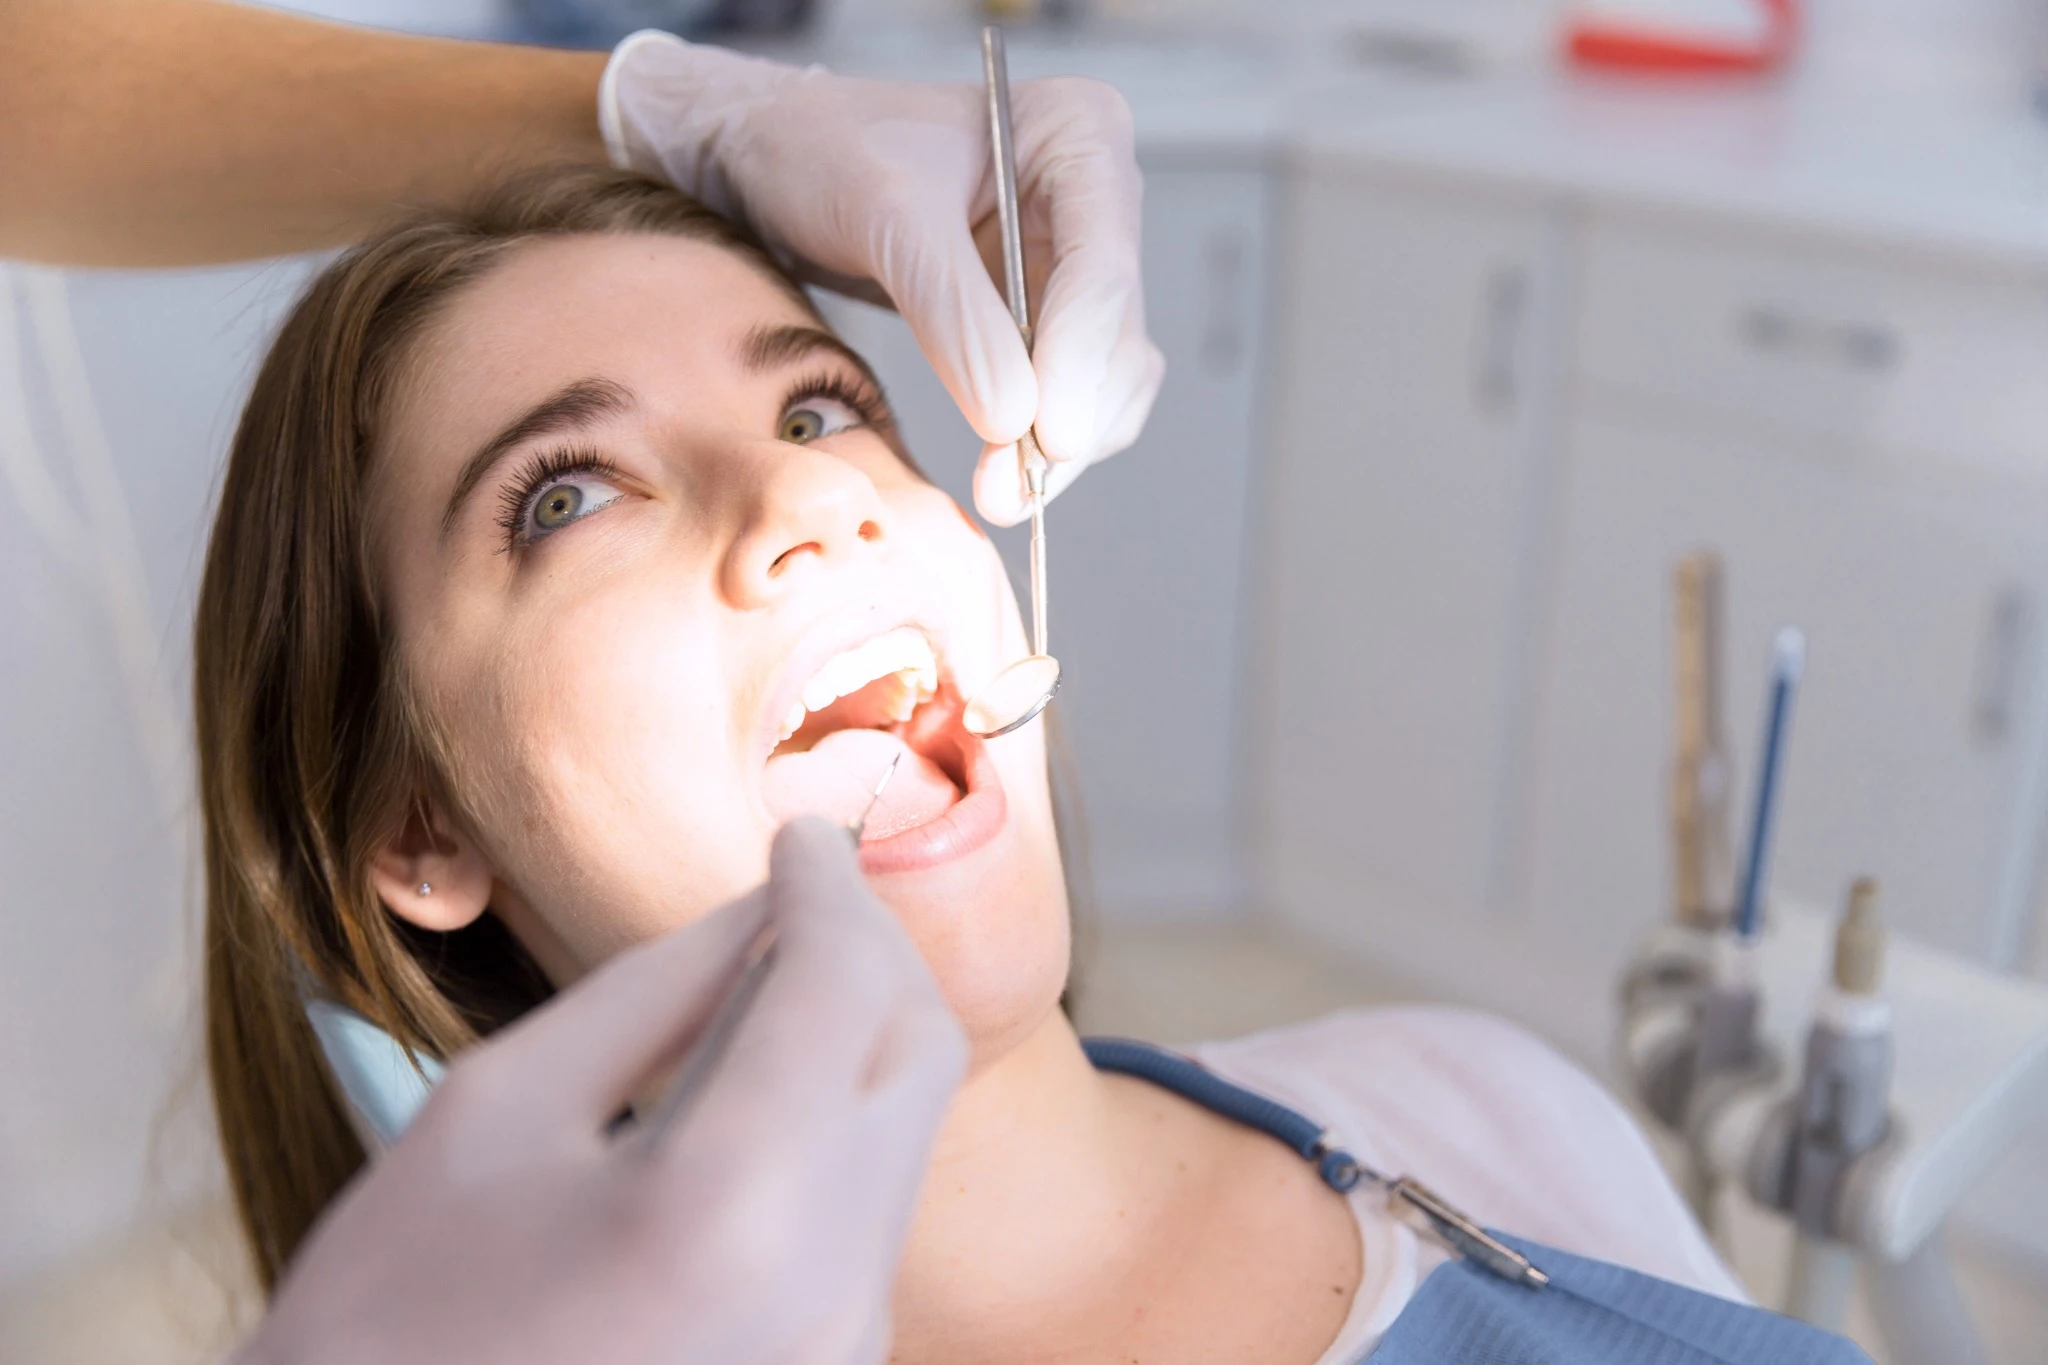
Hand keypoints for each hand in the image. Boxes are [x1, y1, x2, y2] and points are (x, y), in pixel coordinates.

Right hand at [239, 819, 964, 1364]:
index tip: (800, 837)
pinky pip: (871, 1203)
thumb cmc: (392, 1314)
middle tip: (801, 892)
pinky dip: (838, 1116)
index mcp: (731, 1204)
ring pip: (904, 1126)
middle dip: (869, 946)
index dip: (830, 884)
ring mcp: (843, 1345)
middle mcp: (826, 1285)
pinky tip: (765, 1085)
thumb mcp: (498, 1108)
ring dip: (857, 1031)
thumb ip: (656, 988)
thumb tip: (766, 906)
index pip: (843, 983)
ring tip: (770, 978)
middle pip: (917, 1050)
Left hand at [600, 31, 1164, 525]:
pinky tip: (999, 464)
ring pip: (1108, 376)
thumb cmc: (825, 151)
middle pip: (1117, 332)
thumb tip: (1015, 420)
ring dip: (1061, 443)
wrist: (780, 158)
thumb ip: (954, 313)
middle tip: (1009, 490)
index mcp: (1080, 134)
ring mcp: (1077, 260)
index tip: (1051, 438)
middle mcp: (1097, 197)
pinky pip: (1072, 391)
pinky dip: (1042, 437)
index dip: (1081, 360)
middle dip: (1070, 417)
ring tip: (997, 490)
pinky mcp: (1049, 311)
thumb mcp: (886, 219)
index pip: (1102, 268)